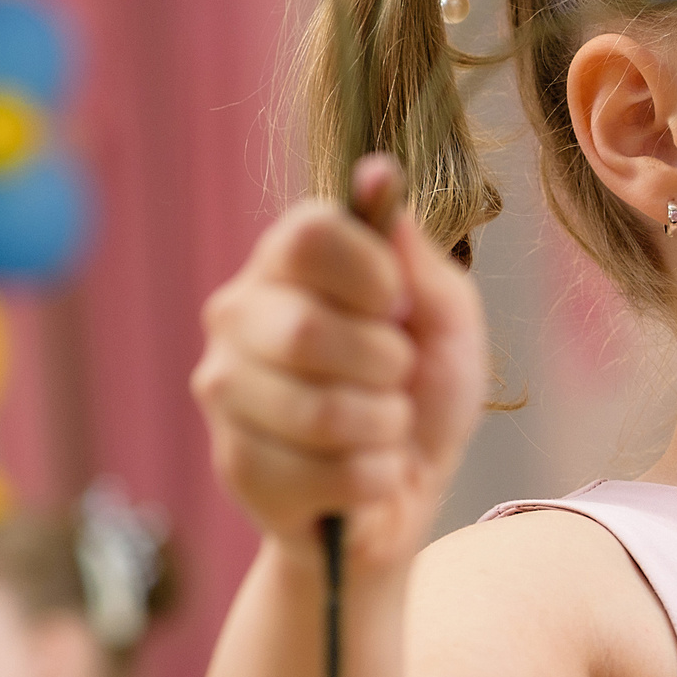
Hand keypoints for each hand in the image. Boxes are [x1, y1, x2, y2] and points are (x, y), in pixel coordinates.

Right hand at [193, 153, 487, 568]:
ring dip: (385, 427)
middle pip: (307, 328)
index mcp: (289, 265)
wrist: (402, 497)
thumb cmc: (423, 397)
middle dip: (385, 365)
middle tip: (396, 378)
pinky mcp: (235, 463)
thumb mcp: (451, 326)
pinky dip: (373, 477)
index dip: (371, 273)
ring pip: (318, 410)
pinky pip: (325, 473)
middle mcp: (240, 315)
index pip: (309, 231)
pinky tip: (366, 473)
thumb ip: (422, 263)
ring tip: (384, 428)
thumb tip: (378, 178)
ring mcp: (226, 390)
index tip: (400, 306)